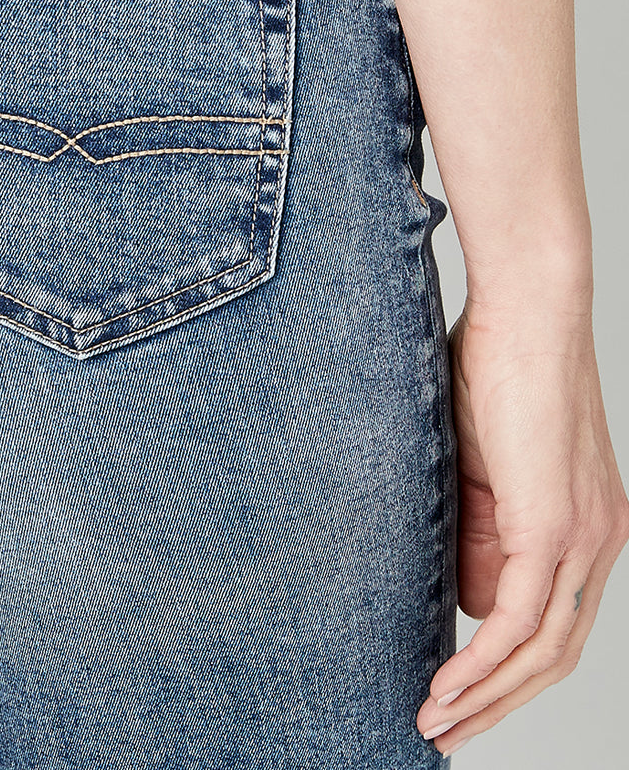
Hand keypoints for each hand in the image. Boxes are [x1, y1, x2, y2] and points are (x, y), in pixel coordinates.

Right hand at [415, 294, 628, 753]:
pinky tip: (449, 685)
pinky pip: (520, 618)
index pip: (558, 623)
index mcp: (590, 526)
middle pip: (557, 653)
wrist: (528, 309)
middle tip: (444, 729)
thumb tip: (464, 592)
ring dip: (486, 695)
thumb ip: (481, 527)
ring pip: (543, 649)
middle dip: (498, 702)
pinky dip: (483, 662)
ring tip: (435, 719)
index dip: (511, 670)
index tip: (461, 694)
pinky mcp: (553, 525)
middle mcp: (600, 541)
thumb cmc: (499, 366)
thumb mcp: (484, 464)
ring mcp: (583, 536)